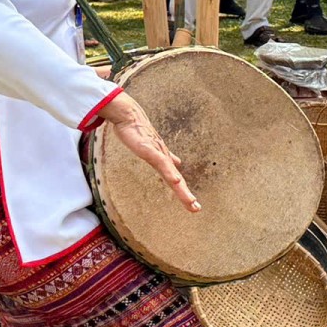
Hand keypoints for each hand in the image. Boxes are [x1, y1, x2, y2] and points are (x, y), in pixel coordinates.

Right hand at [100, 91, 199, 212]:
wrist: (130, 116)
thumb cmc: (140, 131)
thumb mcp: (154, 149)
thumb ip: (166, 157)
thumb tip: (178, 163)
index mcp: (164, 161)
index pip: (176, 181)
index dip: (184, 193)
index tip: (194, 206)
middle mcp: (164, 159)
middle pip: (177, 182)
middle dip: (186, 196)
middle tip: (197, 209)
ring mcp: (158, 154)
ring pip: (172, 176)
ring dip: (182, 190)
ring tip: (191, 201)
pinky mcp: (150, 150)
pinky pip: (161, 163)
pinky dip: (169, 173)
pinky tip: (176, 181)